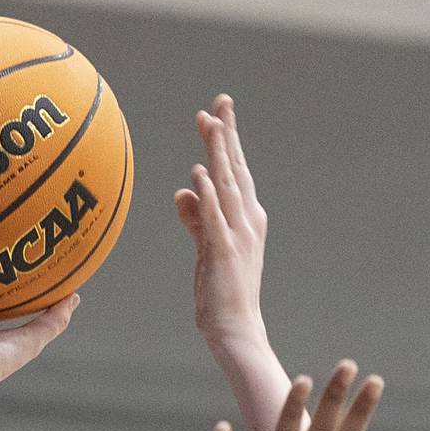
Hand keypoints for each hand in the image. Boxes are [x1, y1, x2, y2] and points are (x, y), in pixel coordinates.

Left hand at [174, 93, 267, 353]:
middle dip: (227, 135)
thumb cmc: (222, 292)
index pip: (235, 173)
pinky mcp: (224, 253)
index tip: (217, 112)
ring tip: (210, 123)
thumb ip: (195, 218)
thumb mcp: (207, 247)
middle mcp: (247, 222)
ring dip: (219, 154)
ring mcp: (237, 237)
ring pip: (227, 187)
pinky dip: (208, 195)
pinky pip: (215, 219)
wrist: (235, 330)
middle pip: (235, 170)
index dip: (227, 141)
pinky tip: (200, 173)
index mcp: (246, 219)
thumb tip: (182, 191)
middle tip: (220, 101)